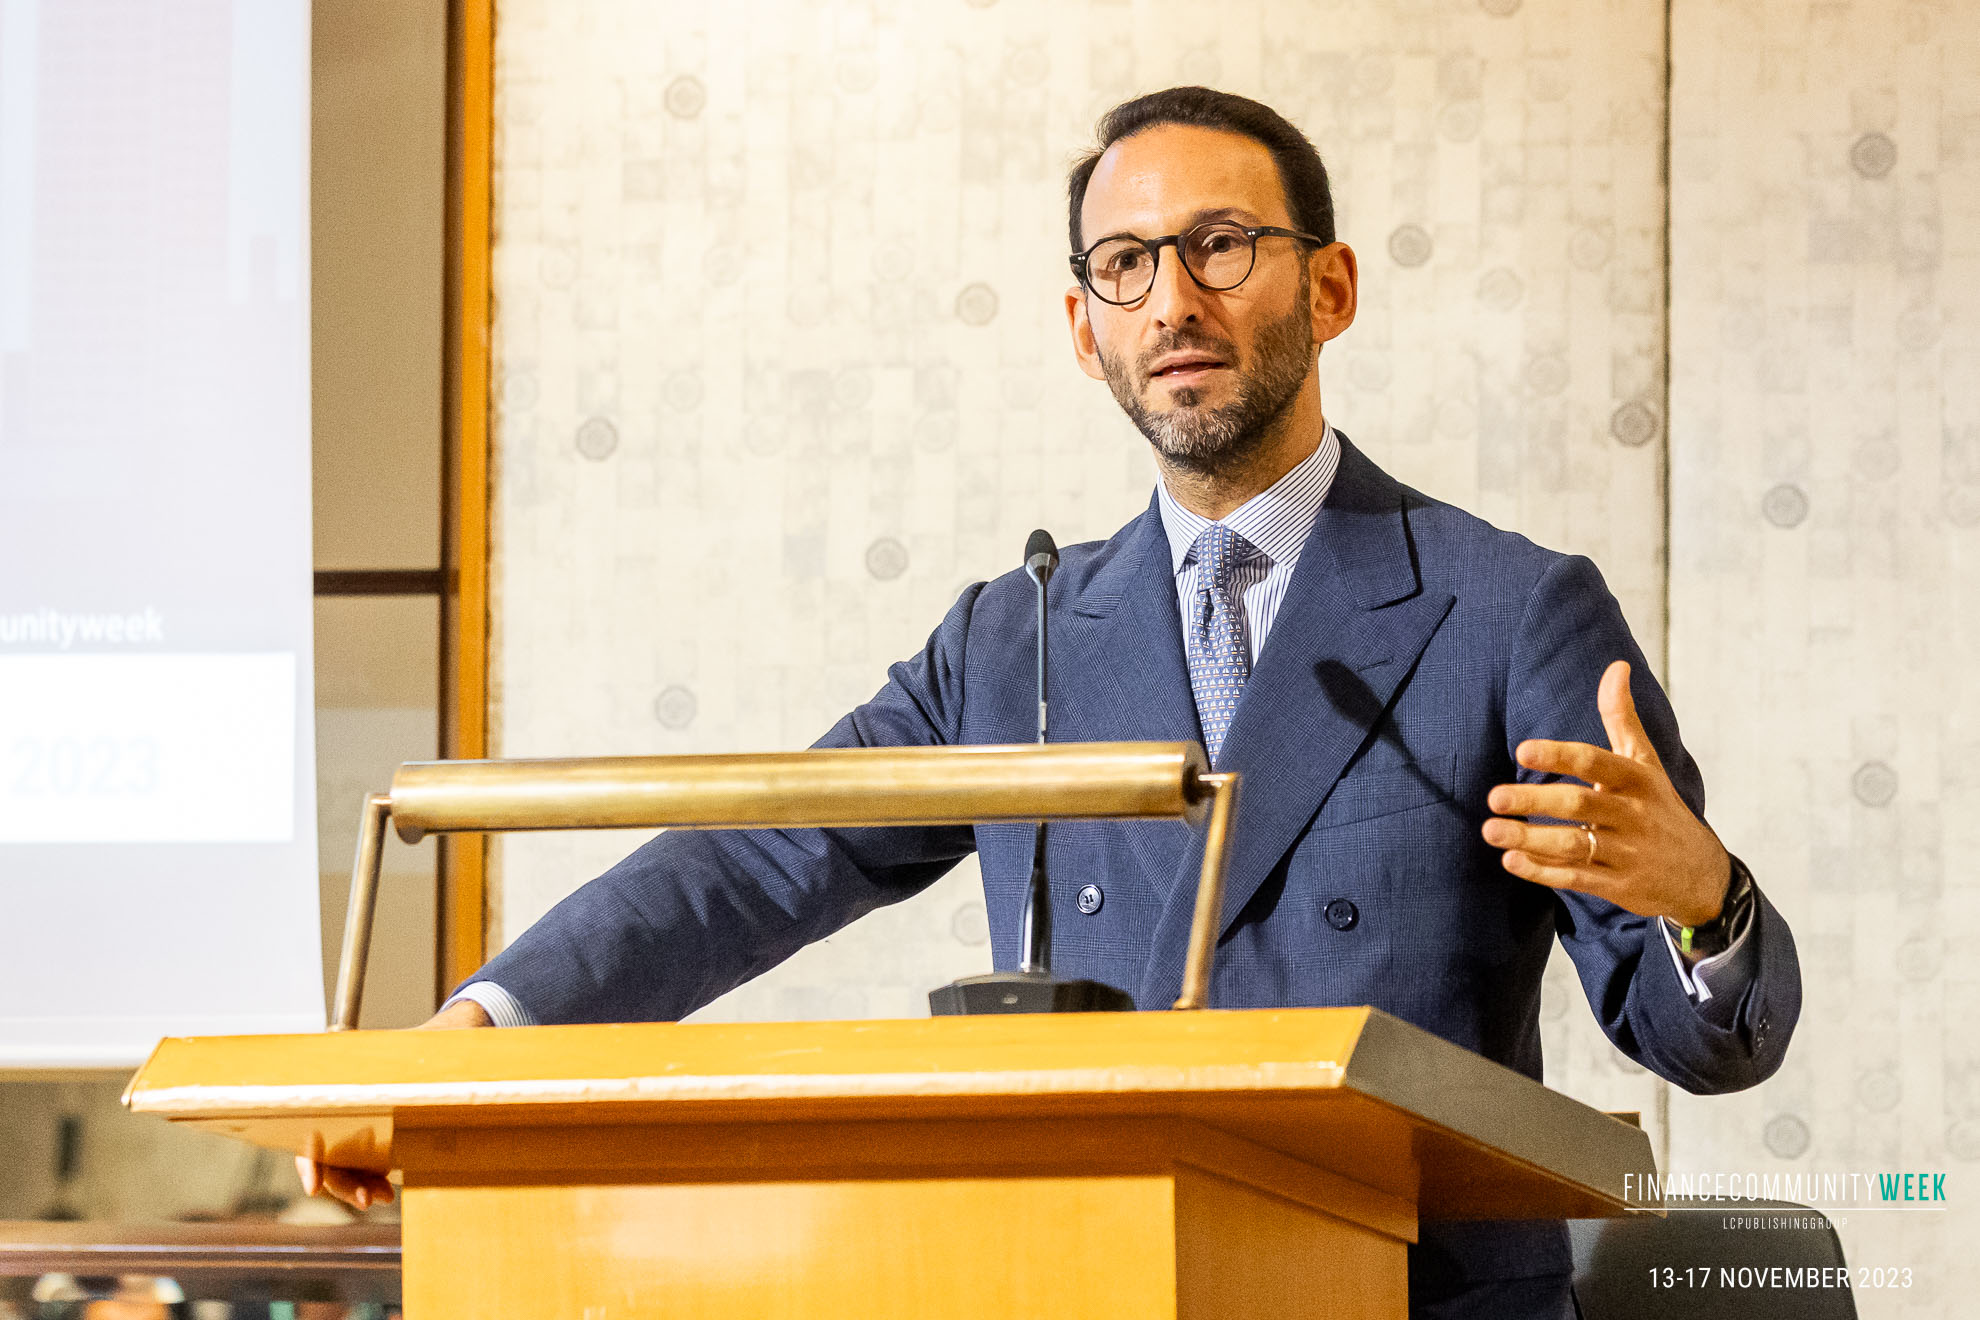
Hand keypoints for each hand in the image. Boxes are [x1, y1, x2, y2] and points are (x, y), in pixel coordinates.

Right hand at [294, 996, 492, 1209]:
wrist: (444, 1053)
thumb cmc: (421, 1048)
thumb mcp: (409, 1050)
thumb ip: (403, 1059)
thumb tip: (405, 1060)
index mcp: (337, 1090)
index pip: (309, 1131)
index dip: (308, 1161)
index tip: (314, 1186)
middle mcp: (341, 1112)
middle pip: (326, 1160)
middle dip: (342, 1184)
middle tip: (366, 1199)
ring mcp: (355, 1132)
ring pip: (344, 1171)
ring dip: (357, 1189)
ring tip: (383, 1197)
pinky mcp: (373, 1146)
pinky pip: (363, 1172)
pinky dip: (371, 1185)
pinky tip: (387, 1193)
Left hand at [1482, 659, 1730, 932]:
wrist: (1701, 875)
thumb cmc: (1660, 807)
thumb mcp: (1646, 763)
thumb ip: (1622, 718)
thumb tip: (1616, 665)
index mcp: (1638, 779)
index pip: (1595, 762)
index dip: (1559, 756)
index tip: (1521, 750)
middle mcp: (1634, 815)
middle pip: (1580, 804)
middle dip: (1535, 801)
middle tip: (1493, 797)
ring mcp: (1628, 853)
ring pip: (1575, 845)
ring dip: (1531, 839)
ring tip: (1491, 830)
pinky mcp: (1620, 886)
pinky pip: (1578, 878)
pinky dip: (1544, 872)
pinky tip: (1512, 861)